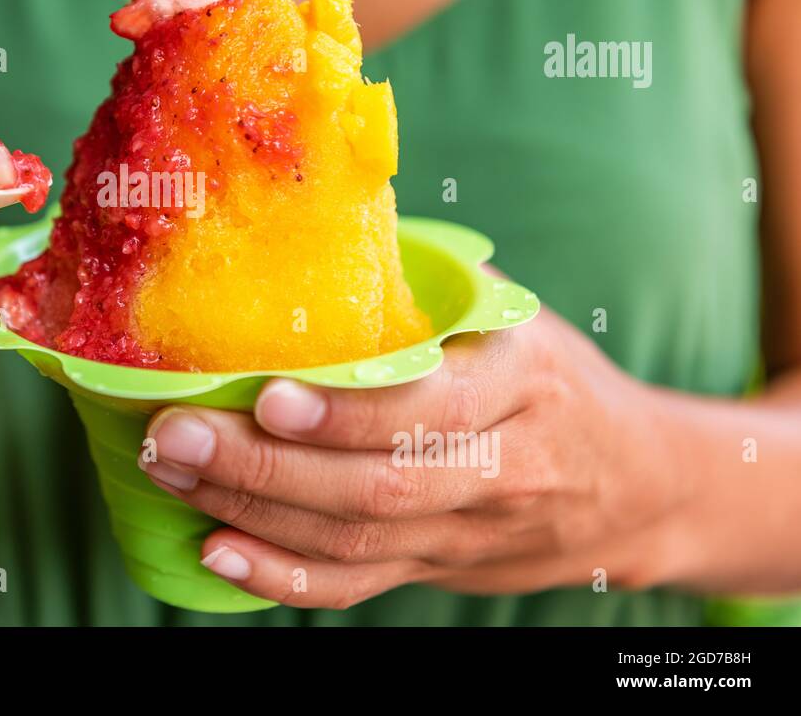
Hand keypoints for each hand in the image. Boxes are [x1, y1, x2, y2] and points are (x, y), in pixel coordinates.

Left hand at [140, 306, 694, 608]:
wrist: (639, 483)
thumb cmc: (551, 377)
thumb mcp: (512, 317)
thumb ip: (428, 287)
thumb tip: (312, 225)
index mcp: (520, 383)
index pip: (430, 409)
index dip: (347, 413)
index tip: (267, 397)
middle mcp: (502, 468)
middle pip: (377, 487)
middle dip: (263, 467)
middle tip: (174, 436)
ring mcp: (470, 533)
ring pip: (357, 540)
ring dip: (253, 512)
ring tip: (172, 475)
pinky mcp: (441, 571)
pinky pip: (360, 586)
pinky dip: (284, 579)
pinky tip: (219, 552)